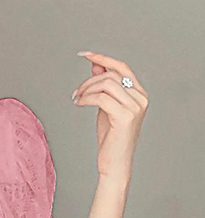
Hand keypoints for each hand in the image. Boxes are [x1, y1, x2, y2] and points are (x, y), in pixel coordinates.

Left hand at [72, 50, 149, 182]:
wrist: (115, 163)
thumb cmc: (111, 138)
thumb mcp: (106, 107)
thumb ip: (104, 88)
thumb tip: (96, 67)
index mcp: (139, 94)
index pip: (122, 68)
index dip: (103, 59)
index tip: (85, 54)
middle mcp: (141, 98)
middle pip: (112, 75)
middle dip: (89, 80)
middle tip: (76, 92)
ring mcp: (135, 107)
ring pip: (106, 84)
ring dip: (86, 89)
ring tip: (77, 99)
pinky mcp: (125, 116)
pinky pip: (101, 98)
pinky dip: (86, 98)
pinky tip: (79, 103)